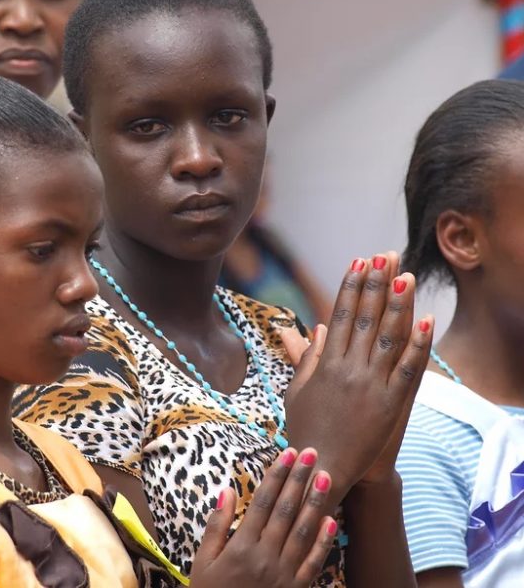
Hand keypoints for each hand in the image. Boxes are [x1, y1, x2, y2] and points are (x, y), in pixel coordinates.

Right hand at [190, 448, 336, 587]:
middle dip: (299, 478)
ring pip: (302, 531)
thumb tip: (227, 490)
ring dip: (315, 501)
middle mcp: (265, 557)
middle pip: (285, 509)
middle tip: (311, 453)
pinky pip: (313, 564)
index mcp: (241, 546)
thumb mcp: (203, 562)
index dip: (277, 475)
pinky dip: (324, 541)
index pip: (263, 501)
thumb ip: (216, 526)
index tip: (288, 454)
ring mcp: (283, 575)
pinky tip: (332, 519)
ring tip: (325, 475)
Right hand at [283, 252, 432, 495]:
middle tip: (385, 256)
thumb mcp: (296, 390)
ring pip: (389, 336)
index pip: (341, 315)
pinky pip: (408, 369)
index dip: (351, 287)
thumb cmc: (305, 428)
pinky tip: (426, 320)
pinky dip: (418, 344)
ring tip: (406, 275)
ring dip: (399, 303)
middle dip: (376, 284)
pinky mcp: (391, 404)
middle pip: (366, 318)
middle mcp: (349, 368)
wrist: (322, 467)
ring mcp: (372, 384)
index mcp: (325, 363)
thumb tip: (315, 327)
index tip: (359, 263)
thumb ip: (306, 357)